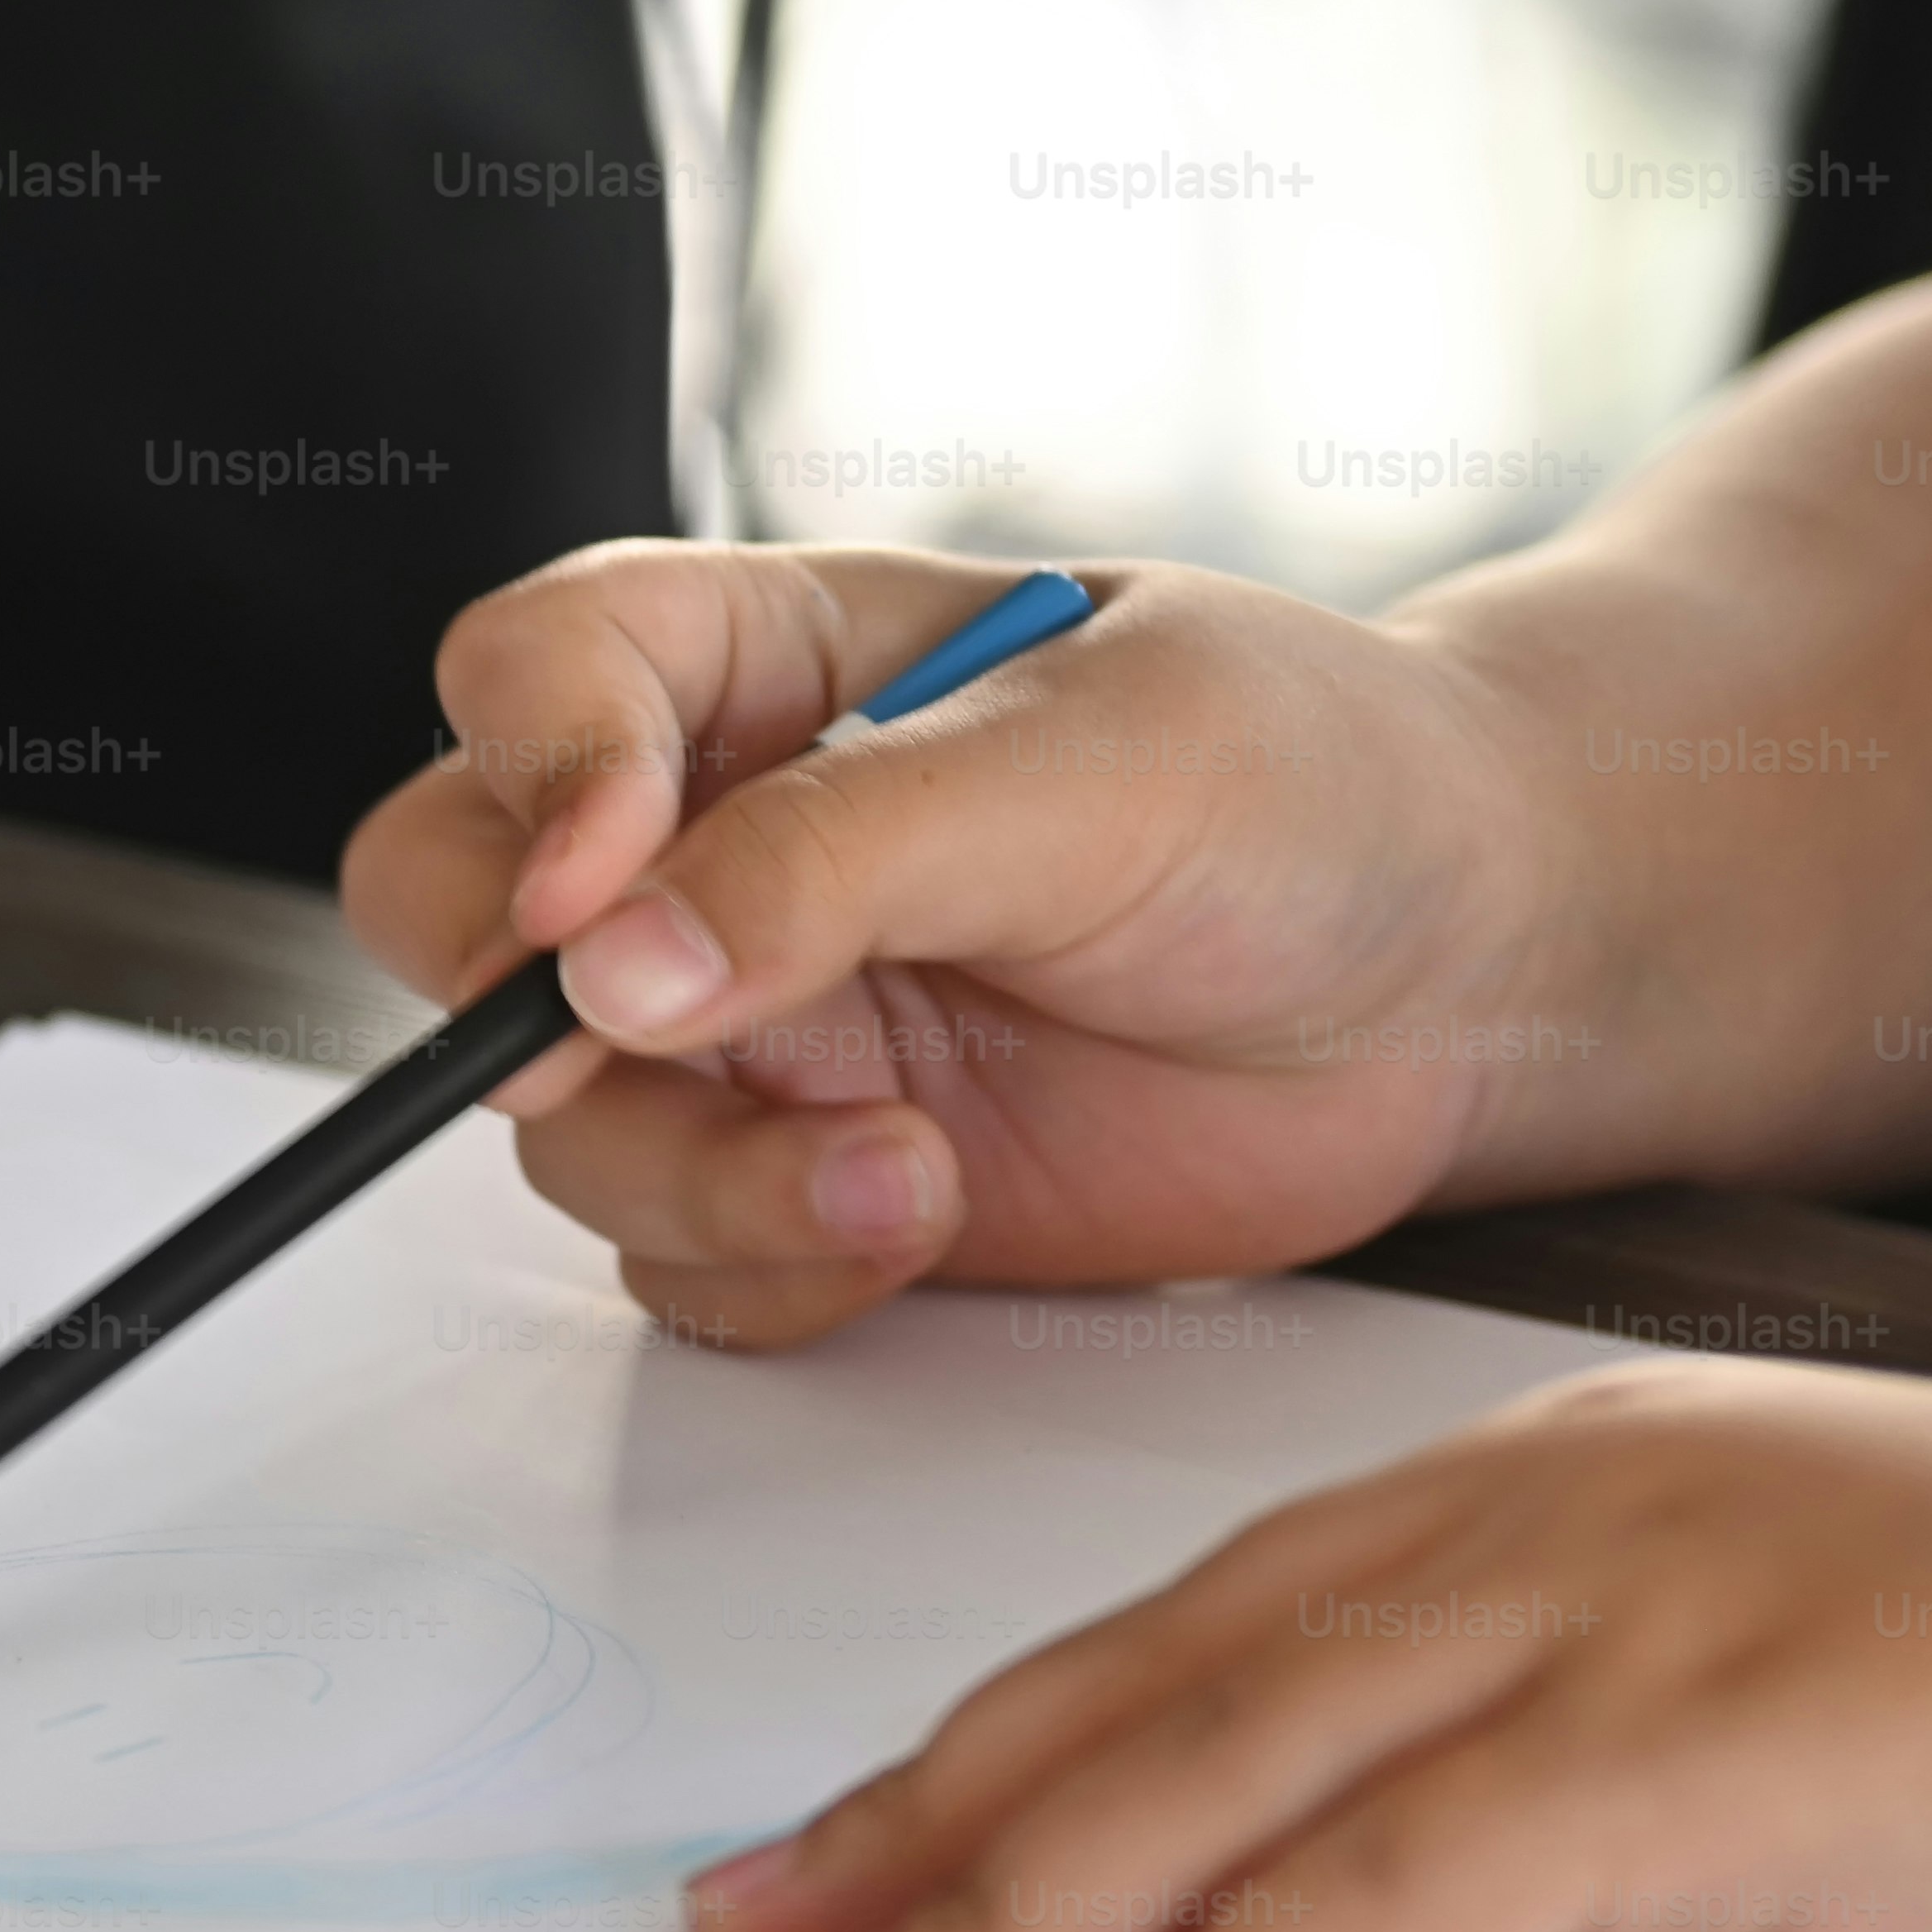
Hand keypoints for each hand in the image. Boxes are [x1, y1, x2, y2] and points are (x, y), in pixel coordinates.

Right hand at [338, 544, 1583, 1349]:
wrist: (1475, 974)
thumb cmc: (1322, 790)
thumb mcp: (1097, 761)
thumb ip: (837, 852)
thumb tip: (607, 964)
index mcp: (767, 662)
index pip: (533, 673)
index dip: (528, 775)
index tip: (596, 885)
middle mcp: (716, 839)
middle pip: (455, 911)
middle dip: (512, 1014)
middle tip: (640, 1062)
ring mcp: (751, 1023)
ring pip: (564, 1126)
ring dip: (700, 1177)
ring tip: (906, 1169)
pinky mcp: (810, 1175)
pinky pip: (678, 1261)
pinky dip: (767, 1269)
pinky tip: (919, 1218)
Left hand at [684, 1358, 1931, 1931]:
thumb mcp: (1785, 1666)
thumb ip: (1573, 1731)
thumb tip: (1386, 1868)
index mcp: (1565, 1475)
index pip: (1200, 1619)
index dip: (993, 1737)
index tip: (835, 1837)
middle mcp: (1560, 1513)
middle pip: (1156, 1684)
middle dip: (923, 1822)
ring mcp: (1638, 1621)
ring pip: (1229, 1779)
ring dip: (1008, 1919)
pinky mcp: (1722, 1760)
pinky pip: (1401, 1892)